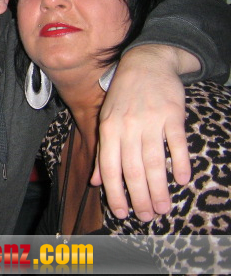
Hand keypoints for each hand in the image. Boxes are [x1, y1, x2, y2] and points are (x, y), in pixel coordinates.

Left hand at [92, 44, 194, 220]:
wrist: (145, 63)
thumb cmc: (123, 96)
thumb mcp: (106, 120)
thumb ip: (103, 152)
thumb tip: (96, 182)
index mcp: (108, 130)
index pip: (110, 168)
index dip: (115, 193)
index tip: (121, 213)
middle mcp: (127, 127)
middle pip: (133, 169)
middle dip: (139, 197)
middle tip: (147, 216)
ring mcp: (150, 120)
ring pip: (154, 161)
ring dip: (159, 188)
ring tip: (164, 208)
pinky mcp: (172, 114)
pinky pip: (176, 143)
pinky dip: (180, 163)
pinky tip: (182, 180)